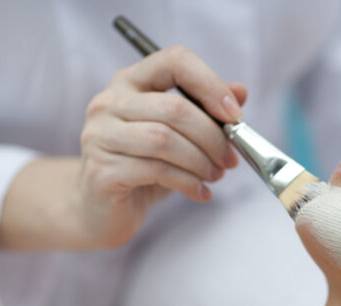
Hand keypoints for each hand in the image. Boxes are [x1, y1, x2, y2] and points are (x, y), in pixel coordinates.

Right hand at [77, 45, 247, 246]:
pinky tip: (201, 192)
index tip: (234, 115)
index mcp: (131, 81)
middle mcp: (109, 102)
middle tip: (230, 159)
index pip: (174, 61)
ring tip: (216, 176)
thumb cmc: (145, 166)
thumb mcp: (182, 136)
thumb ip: (208, 112)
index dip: (210, 84)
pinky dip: (188, 183)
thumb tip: (240, 91)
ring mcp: (99, 135)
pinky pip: (156, 170)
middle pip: (174, 108)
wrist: (102, 209)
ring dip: (201, 161)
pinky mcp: (100, 170)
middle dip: (213, 136)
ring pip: (164, 140)